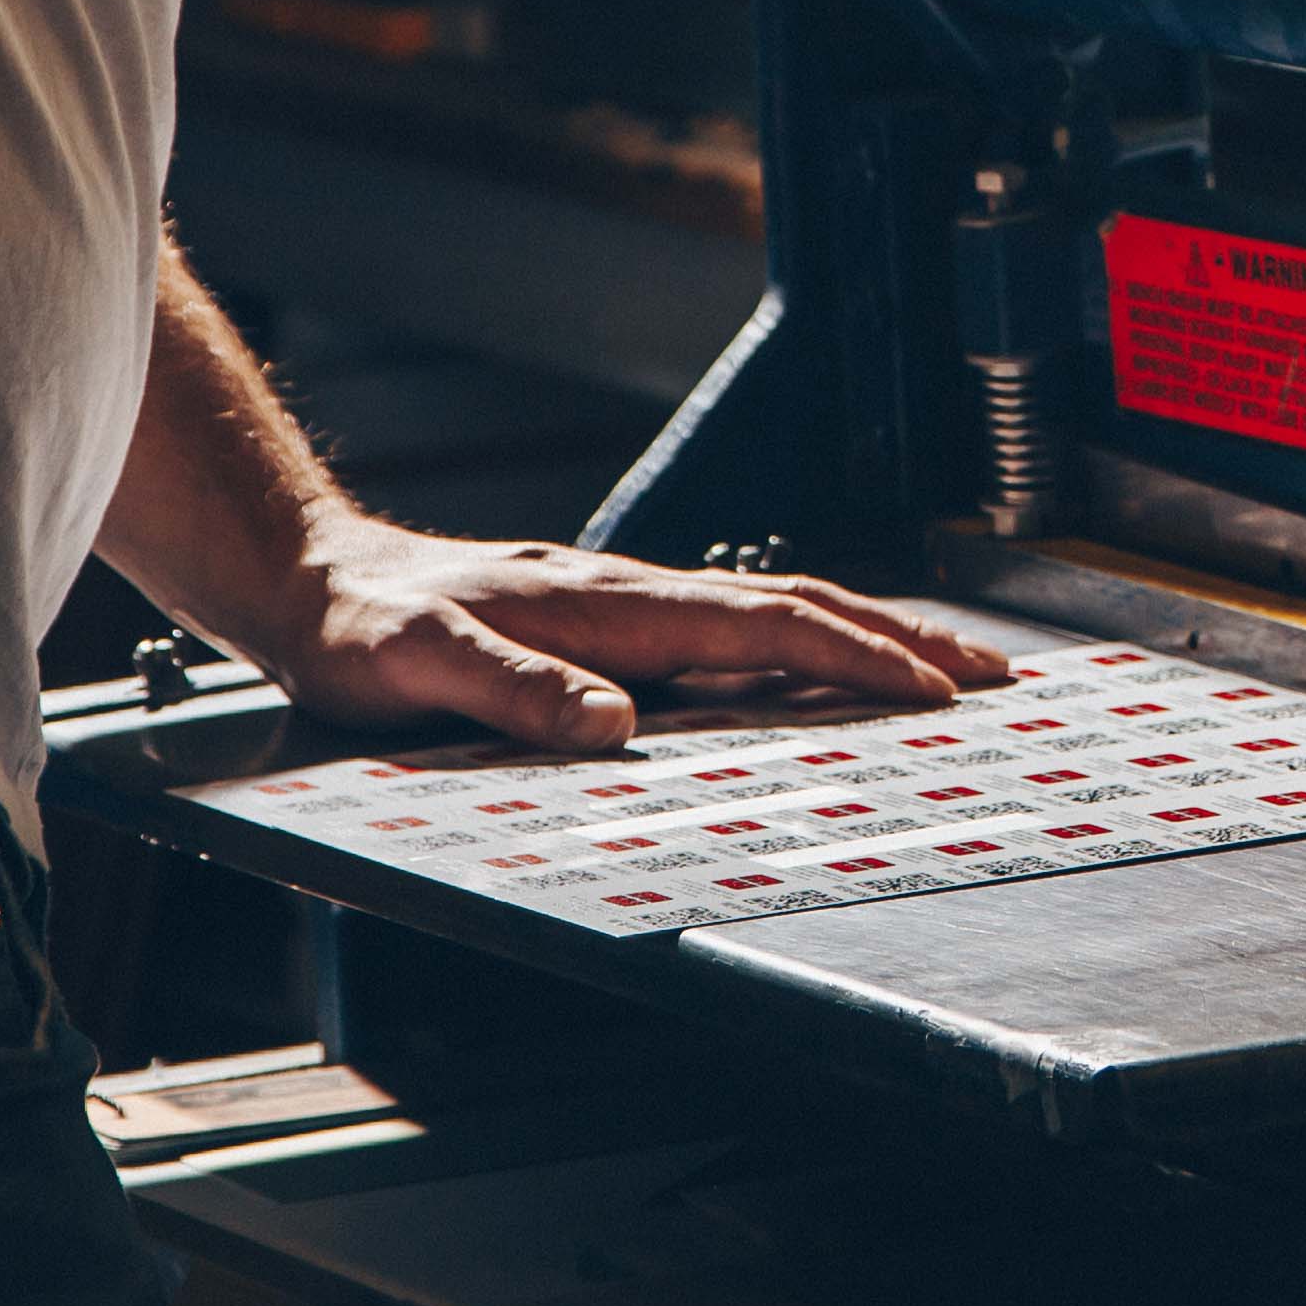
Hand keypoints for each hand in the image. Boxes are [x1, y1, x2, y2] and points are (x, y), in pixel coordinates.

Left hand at [247, 522, 1015, 749]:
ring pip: (776, 611)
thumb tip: (614, 726)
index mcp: (611, 607)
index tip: (934, 689)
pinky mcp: (612, 620)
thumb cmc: (362, 628)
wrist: (314, 578)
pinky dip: (806, 641)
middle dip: (901, 639)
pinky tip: (823, 668)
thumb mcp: (417, 666)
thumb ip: (512, 693)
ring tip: (944, 668)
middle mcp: (634, 596)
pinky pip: (735, 627)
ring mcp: (629, 603)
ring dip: (867, 635)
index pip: (762, 627)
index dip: (854, 657)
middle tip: (992, 677)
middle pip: (799, 606)